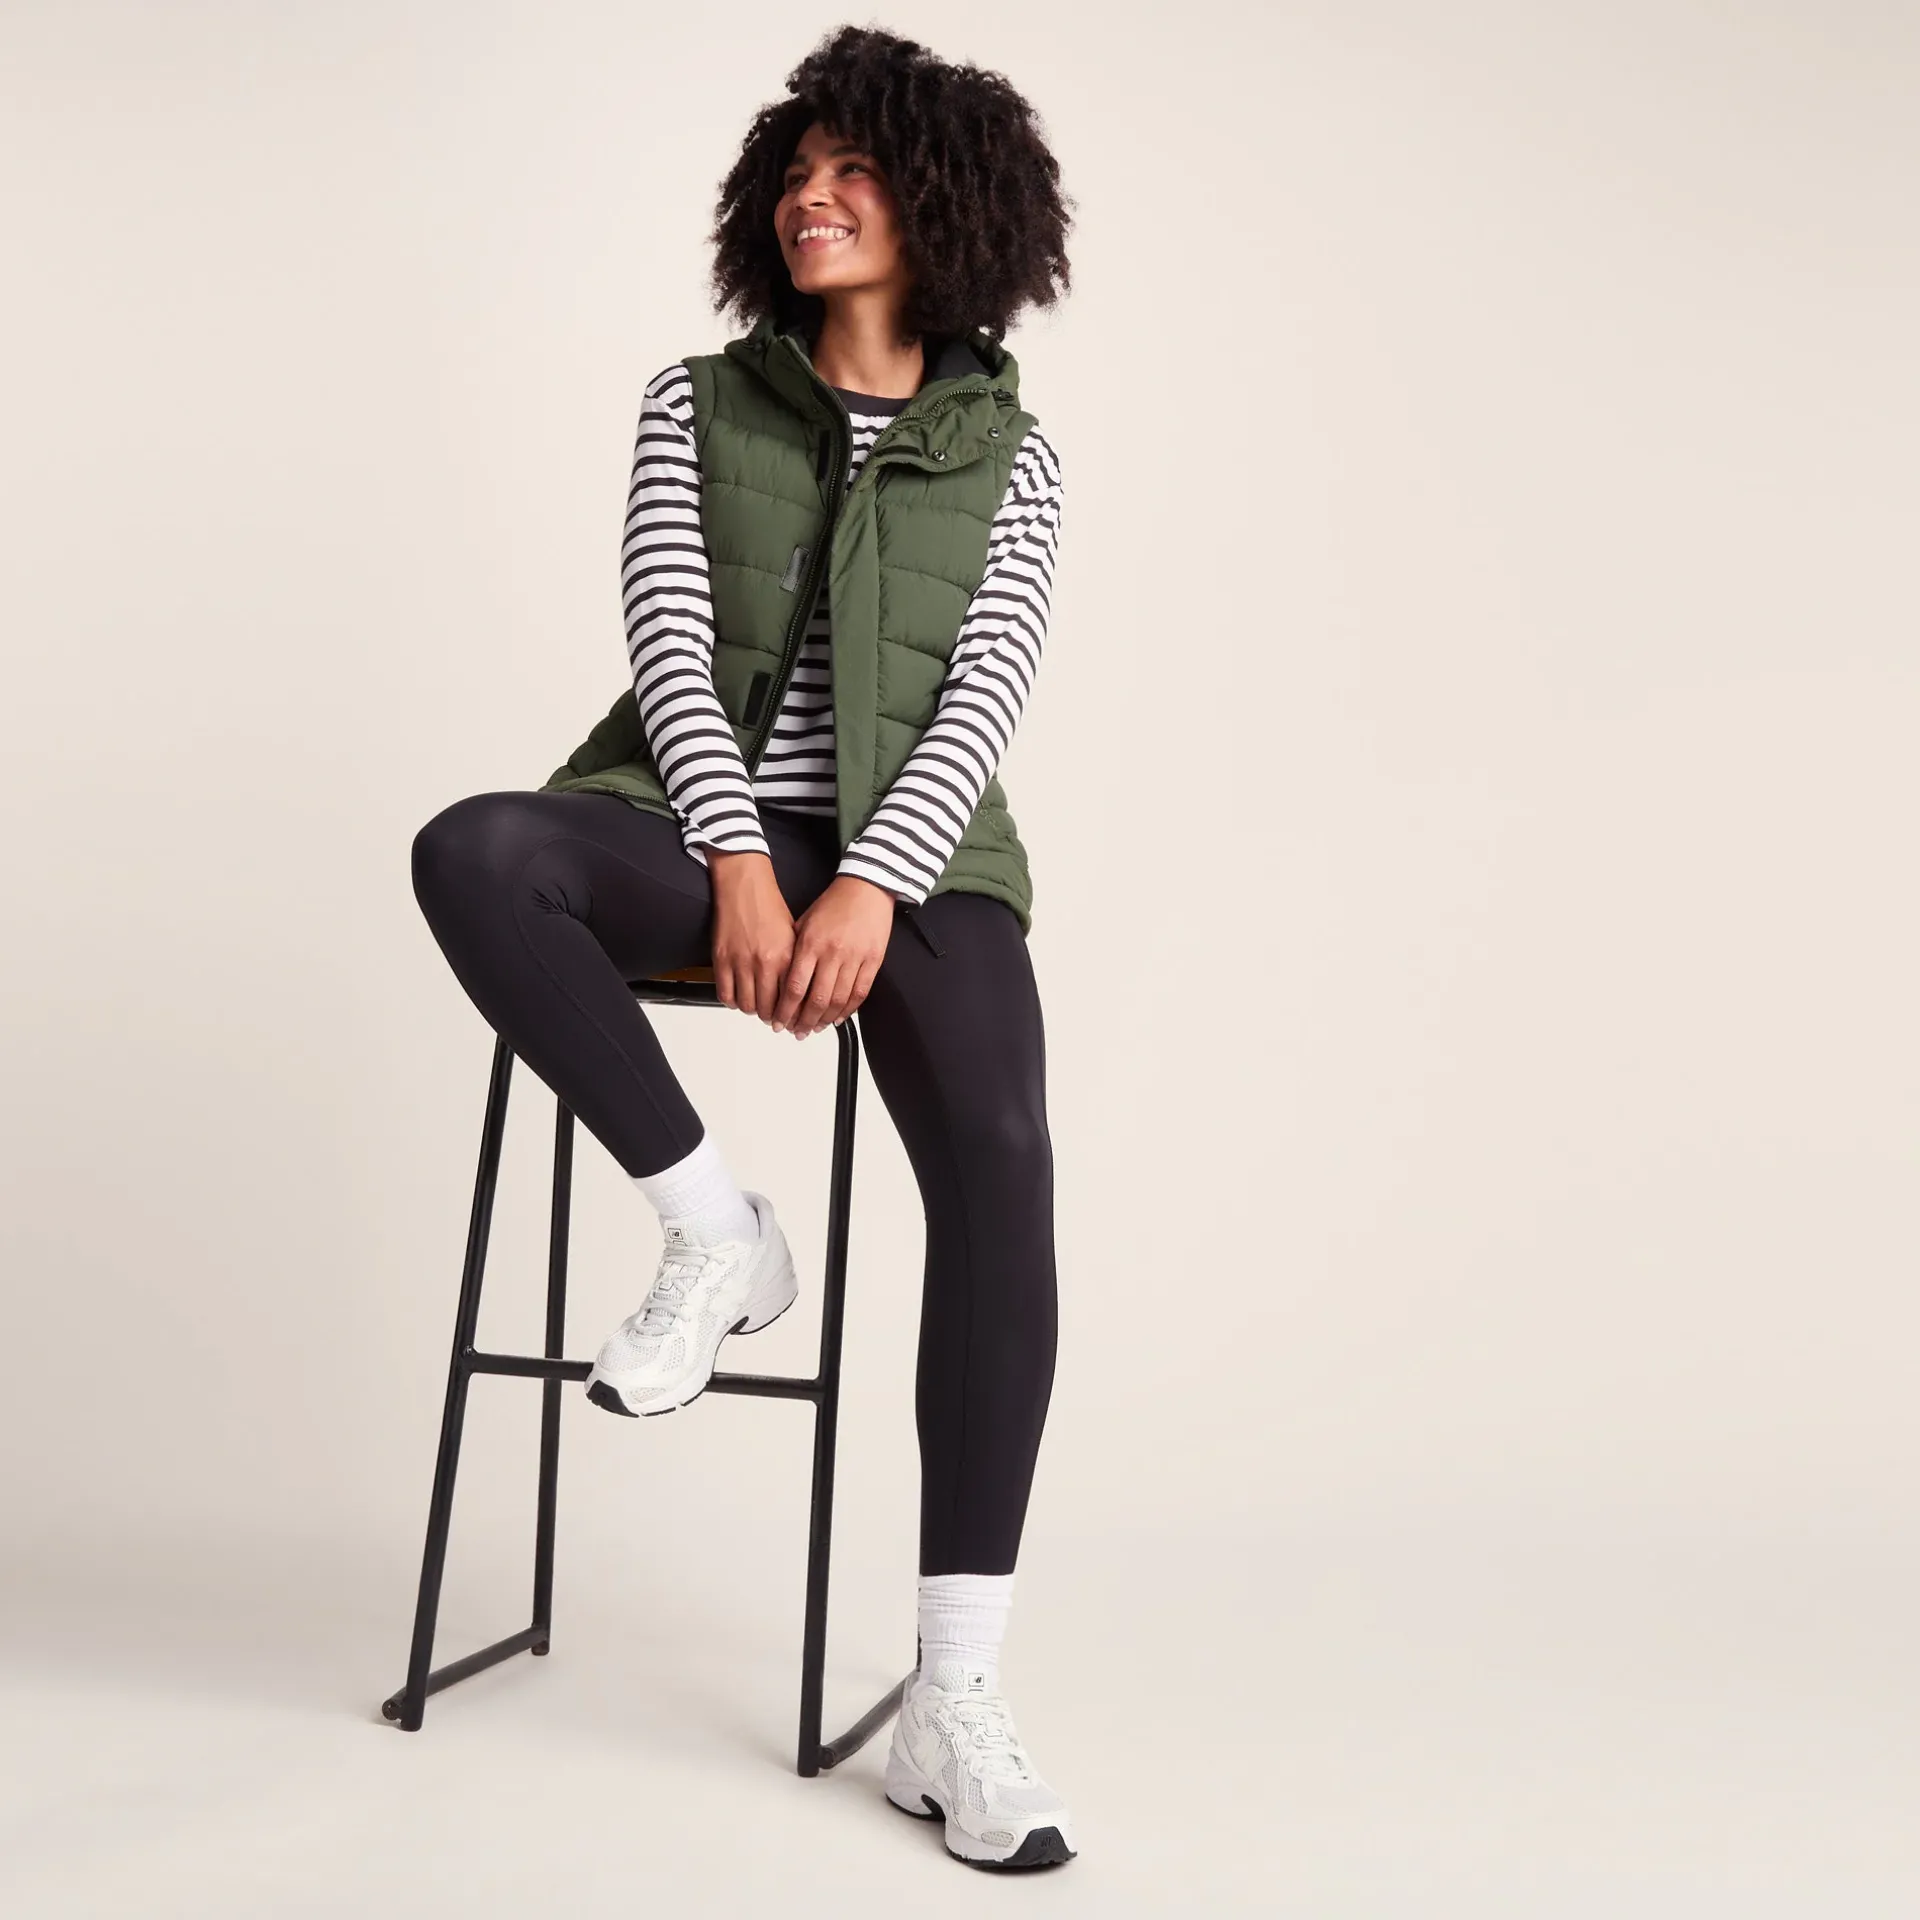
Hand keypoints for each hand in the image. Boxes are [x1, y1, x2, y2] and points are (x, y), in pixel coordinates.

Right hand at [706, 848, 794, 1027]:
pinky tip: (739, 997)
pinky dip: (732, 1002)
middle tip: (774, 1019)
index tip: (792, 1022)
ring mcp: (740, 963)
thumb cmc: (769, 907)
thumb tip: (799, 993)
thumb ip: (795, 966)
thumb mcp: (794, 937)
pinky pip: (725, 995)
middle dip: (773, 1019)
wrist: (744, 886)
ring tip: (757, 1007)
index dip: (792, 1017)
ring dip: (753, 1011)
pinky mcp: (721, 959)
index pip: (790, 1001)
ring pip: (747, 1006)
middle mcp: (763, 963)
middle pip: (768, 1009)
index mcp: (785, 958)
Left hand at [774, 874, 895, 1037]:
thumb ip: (795, 952)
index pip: (794, 987)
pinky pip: (860, 993)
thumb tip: (782, 981)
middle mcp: (832, 953)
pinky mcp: (873, 961)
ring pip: (838, 1000)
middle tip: (797, 1032)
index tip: (780, 1021)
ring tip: (815, 1028)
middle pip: (816, 1000)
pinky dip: (848, 1010)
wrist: (866, 888)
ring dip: (825, 1020)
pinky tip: (838, 1018)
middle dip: (804, 1021)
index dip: (786, 1010)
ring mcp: (855, 958)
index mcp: (811, 944)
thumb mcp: (804, 923)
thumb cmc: (834, 904)